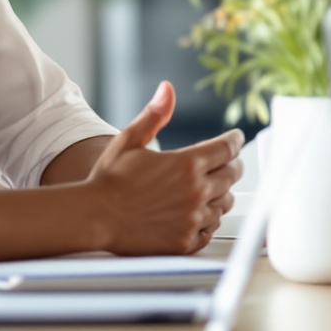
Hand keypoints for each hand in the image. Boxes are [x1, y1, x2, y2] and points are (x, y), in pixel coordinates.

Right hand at [86, 83, 242, 254]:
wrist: (94, 218)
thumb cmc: (109, 179)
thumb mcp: (129, 140)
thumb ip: (154, 115)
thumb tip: (167, 89)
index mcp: (186, 164)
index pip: (228, 148)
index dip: (235, 141)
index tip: (236, 139)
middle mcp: (196, 192)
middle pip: (232, 175)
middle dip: (233, 165)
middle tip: (230, 162)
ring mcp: (192, 219)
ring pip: (225, 203)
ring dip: (222, 193)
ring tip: (212, 189)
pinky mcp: (186, 242)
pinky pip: (211, 230)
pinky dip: (209, 220)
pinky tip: (198, 213)